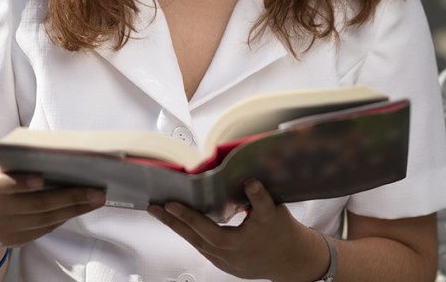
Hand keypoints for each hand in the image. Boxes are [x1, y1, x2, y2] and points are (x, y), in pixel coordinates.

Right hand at [0, 158, 106, 248]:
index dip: (20, 182)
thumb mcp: (0, 164)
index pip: (1, 184)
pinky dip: (63, 218)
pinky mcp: (10, 242)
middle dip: (69, 197)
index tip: (40, 178)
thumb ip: (20, 160)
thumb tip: (61, 155)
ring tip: (96, 199)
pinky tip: (79, 209)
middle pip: (35, 205)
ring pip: (43, 220)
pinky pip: (42, 231)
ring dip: (74, 210)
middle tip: (95, 190)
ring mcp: (0, 229)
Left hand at [147, 179, 328, 280]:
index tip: (170, 204)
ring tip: (162, 212)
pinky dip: (192, 234)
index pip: (204, 229)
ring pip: (196, 243)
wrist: (293, 259)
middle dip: (171, 221)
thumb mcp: (273, 213)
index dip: (187, 216)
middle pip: (192, 237)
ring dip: (179, 227)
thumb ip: (260, 198)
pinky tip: (184, 224)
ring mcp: (223, 262)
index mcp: (234, 244)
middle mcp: (225, 256)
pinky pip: (203, 247)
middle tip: (153, 207)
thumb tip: (249, 181)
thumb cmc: (283, 233)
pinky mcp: (225, 264)